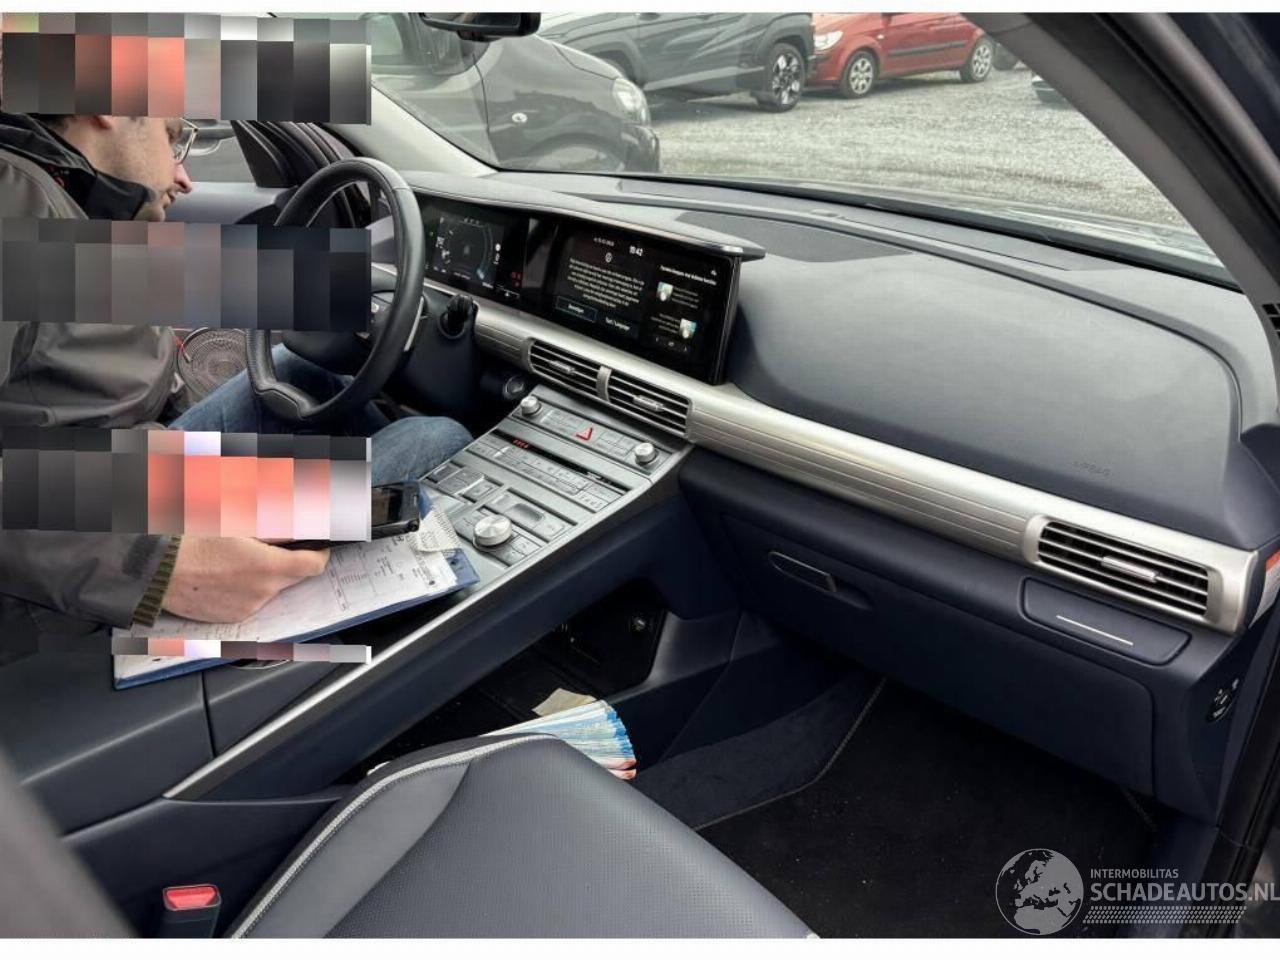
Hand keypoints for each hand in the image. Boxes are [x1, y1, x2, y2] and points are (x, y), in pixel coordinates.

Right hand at [162, 536, 330, 622]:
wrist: (156, 570)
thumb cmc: (192, 541)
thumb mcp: (238, 521)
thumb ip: (275, 525)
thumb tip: (298, 525)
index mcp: (267, 567)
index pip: (313, 565)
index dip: (319, 554)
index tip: (318, 547)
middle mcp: (262, 593)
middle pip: (293, 578)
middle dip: (289, 562)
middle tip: (270, 546)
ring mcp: (247, 608)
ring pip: (270, 590)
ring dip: (264, 576)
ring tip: (235, 560)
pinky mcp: (232, 618)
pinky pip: (250, 602)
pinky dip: (245, 589)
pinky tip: (224, 575)